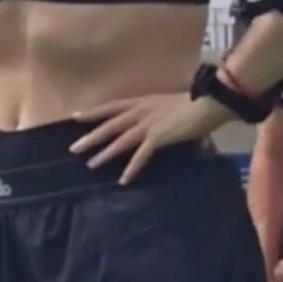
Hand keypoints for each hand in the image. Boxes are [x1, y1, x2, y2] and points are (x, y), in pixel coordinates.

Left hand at [70, 92, 232, 184]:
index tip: (76, 116)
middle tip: (73, 148)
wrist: (208, 102)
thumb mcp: (169, 104)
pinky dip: (131, 168)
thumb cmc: (195, 102)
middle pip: (110, 125)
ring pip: (120, 140)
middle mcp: (141, 111)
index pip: (112, 106)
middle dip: (91, 136)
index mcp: (143, 101)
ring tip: (91, 165)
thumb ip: (159, 113)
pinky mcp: (158, 137)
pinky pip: (140, 156)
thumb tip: (158, 124)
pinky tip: (124, 180)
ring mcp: (148, 124)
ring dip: (104, 153)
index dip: (93, 112)